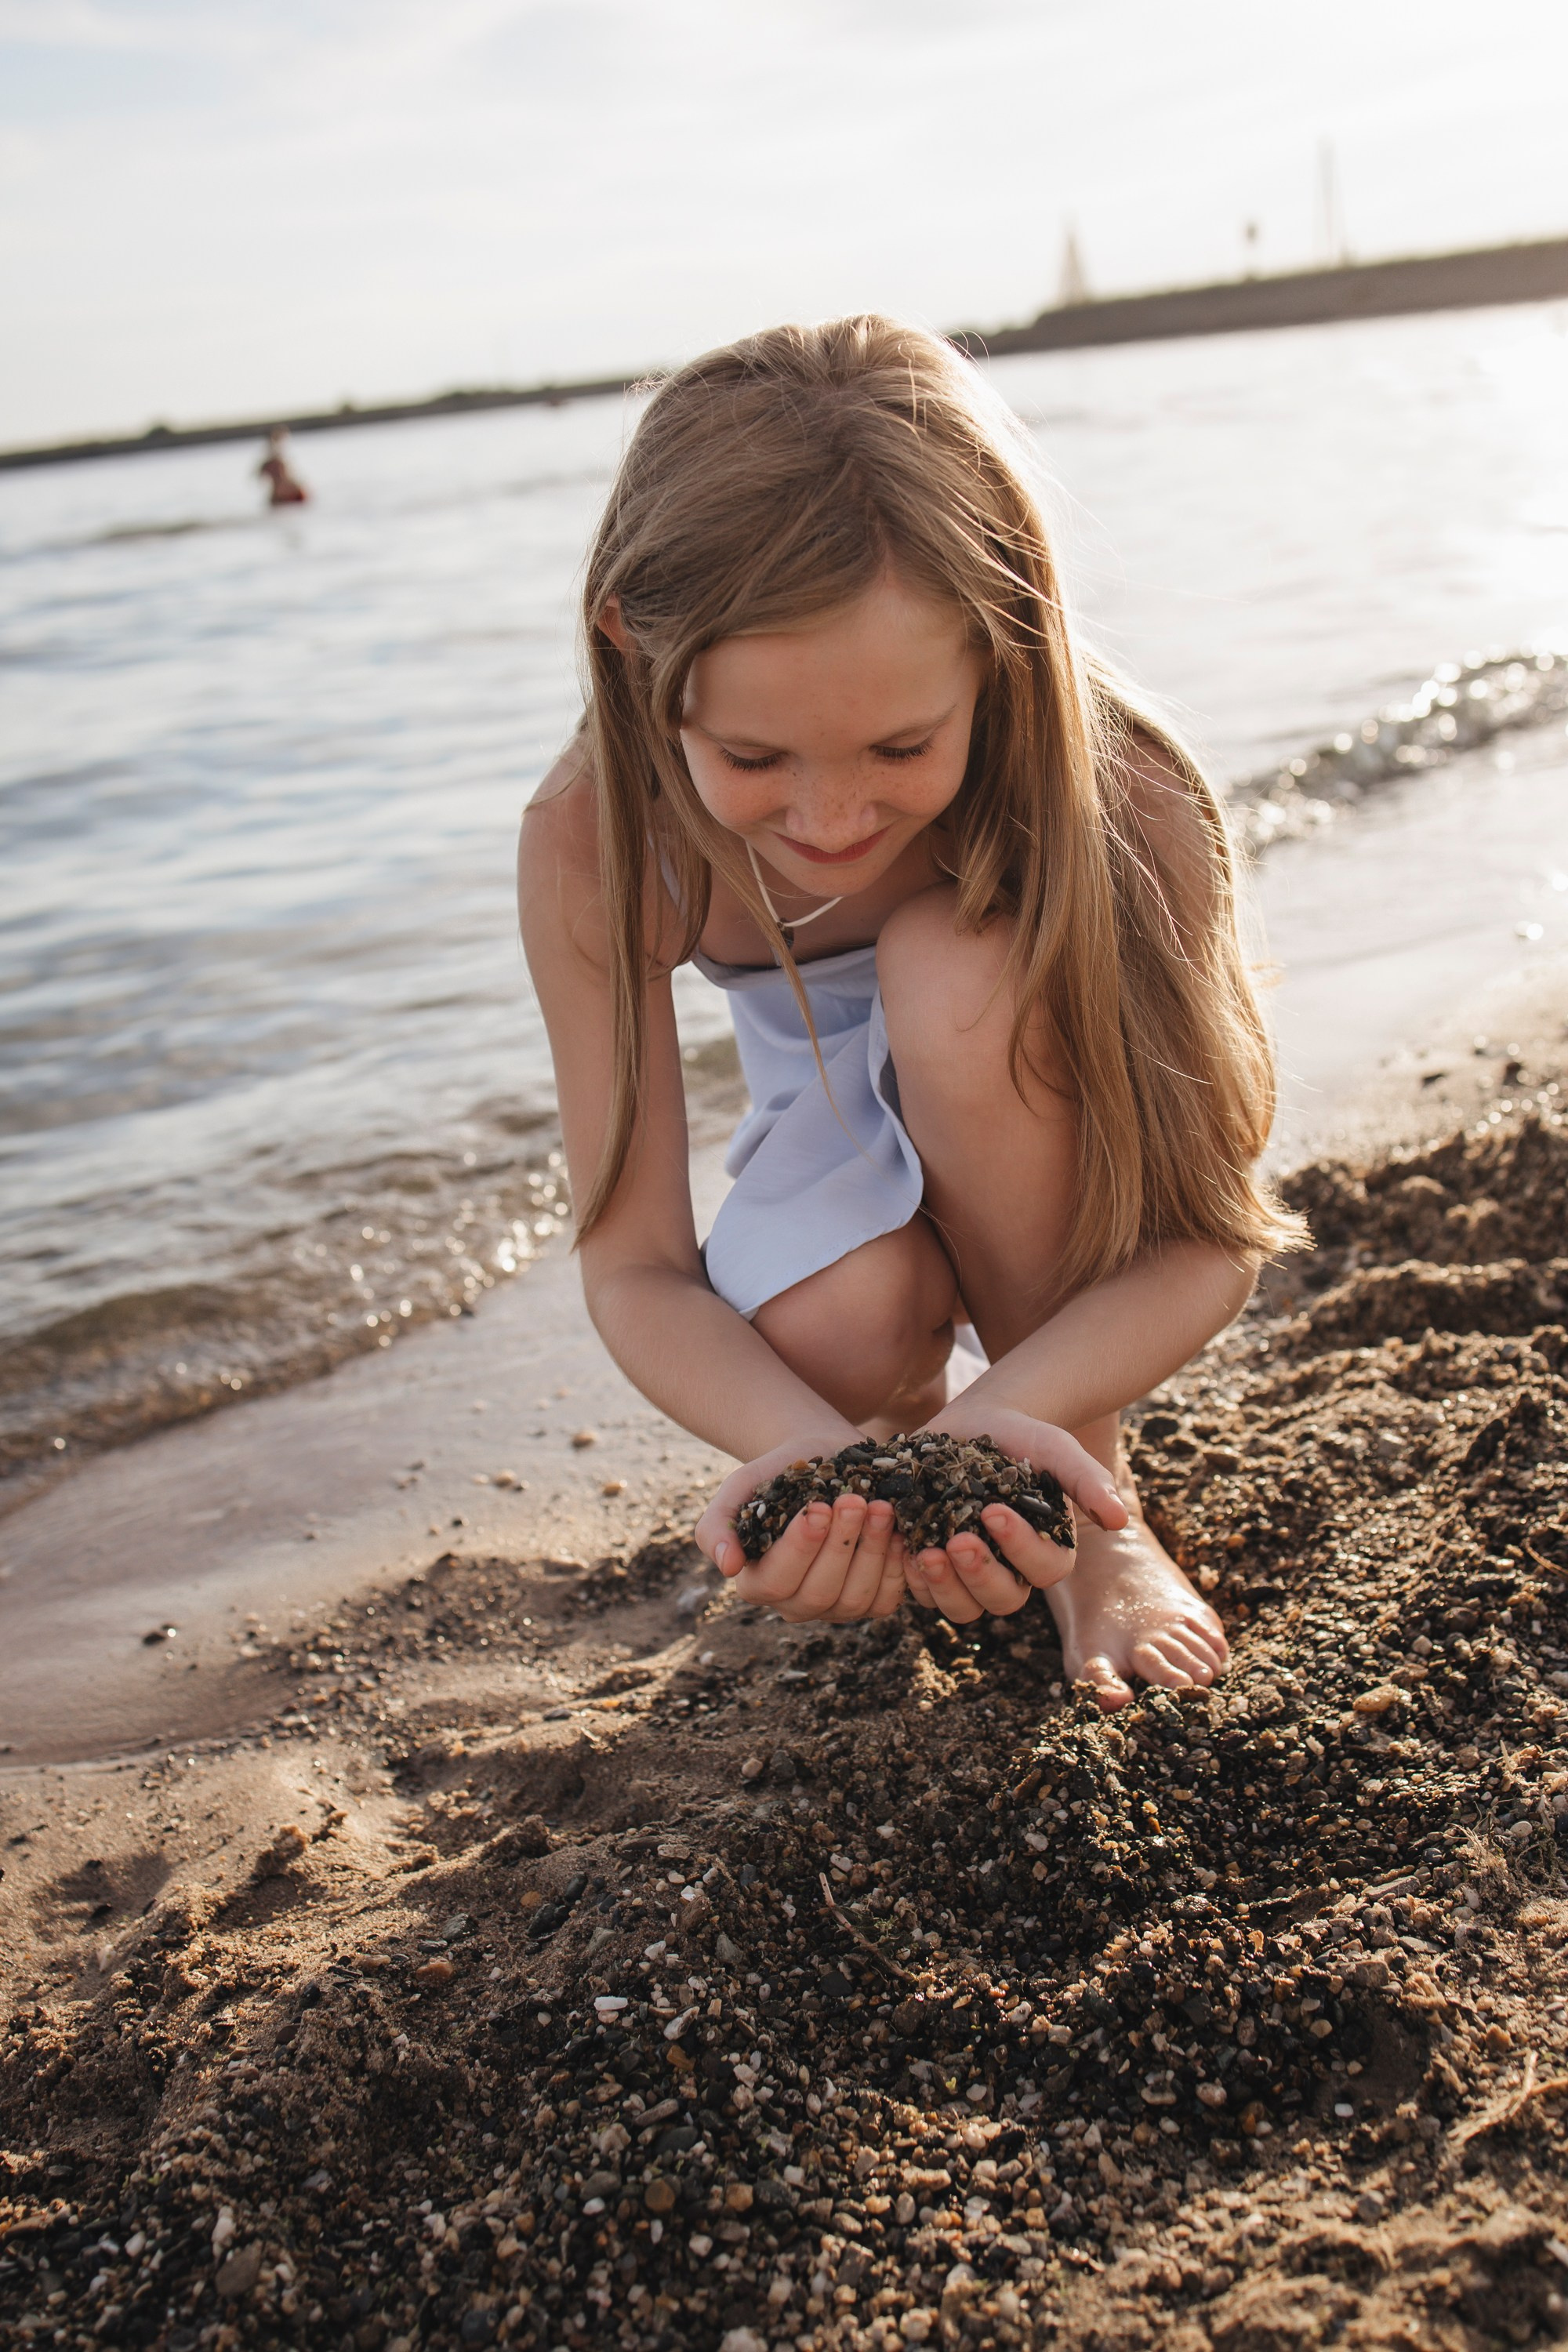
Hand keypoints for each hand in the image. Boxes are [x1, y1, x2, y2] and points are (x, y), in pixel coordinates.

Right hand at [696, 1438, 907, 1624]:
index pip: (776, 1580)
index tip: (817, 1507)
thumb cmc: (777, 1474)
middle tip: (854, 1501)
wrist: (822, 1458)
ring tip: (880, 1507)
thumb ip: (717, 1526)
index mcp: (757, 1583)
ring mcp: (836, 1608)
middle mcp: (795, 1604)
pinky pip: (886, 1598)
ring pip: (855, 1598)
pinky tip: (898, 1530)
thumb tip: (726, 1566)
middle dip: (841, 1545)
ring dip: (871, 1551)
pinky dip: (895, 1565)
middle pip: (819, 1593)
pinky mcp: (872, 1601)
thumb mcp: (740, 1488)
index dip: (799, 1548)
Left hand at [902, 1403, 1127, 1625]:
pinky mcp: (932, 1564)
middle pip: (1003, 1600)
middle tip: (957, 1541)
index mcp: (1048, 1551)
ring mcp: (969, 1573)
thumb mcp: (1057, 1450)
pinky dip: (911, 1577)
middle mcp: (1011, 1571)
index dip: (1020, 1547)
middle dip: (980, 1575)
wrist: (975, 1423)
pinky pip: (922, 1592)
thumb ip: (1086, 1481)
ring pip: (962, 1607)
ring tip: (925, 1552)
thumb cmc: (1025, 1438)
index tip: (995, 1511)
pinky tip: (902, 1546)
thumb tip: (1119, 1520)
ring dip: (944, 1587)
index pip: (1045, 1569)